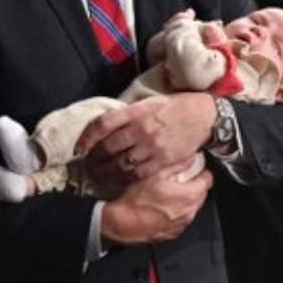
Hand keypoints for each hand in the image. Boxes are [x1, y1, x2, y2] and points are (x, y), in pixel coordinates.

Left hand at [75, 93, 216, 183]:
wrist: (203, 116)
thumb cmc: (174, 107)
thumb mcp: (149, 102)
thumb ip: (127, 114)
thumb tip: (105, 125)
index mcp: (136, 112)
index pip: (104, 123)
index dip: (87, 136)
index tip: (79, 147)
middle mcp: (143, 129)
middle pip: (109, 147)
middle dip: (93, 158)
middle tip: (86, 164)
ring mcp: (153, 147)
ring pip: (121, 164)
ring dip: (105, 172)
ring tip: (97, 175)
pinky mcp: (164, 160)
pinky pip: (138, 174)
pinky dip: (124, 179)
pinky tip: (116, 180)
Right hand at [100, 159, 211, 245]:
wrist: (122, 223)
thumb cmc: (137, 200)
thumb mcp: (156, 174)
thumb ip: (176, 165)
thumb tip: (189, 158)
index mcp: (189, 195)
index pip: (208, 180)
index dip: (203, 172)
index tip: (197, 169)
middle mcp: (189, 212)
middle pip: (202, 194)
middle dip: (195, 185)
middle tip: (182, 178)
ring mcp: (182, 224)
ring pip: (192, 207)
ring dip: (186, 199)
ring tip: (170, 192)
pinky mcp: (172, 233)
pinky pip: (182, 219)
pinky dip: (177, 212)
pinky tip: (163, 206)